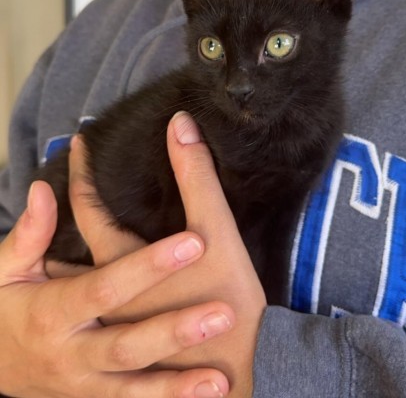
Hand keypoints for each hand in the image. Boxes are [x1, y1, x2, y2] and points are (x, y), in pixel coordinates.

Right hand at [0, 180, 231, 397]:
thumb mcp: (5, 272)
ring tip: (219, 380)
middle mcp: (71, 352)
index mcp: (53, 311)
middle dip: (175, 330)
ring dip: (177, 386)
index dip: (148, 266)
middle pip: (127, 343)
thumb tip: (44, 189)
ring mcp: (84, 383)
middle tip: (223, 313)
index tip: (193, 243)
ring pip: (133, 388)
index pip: (107, 286)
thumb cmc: (3, 310)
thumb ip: (30, 234)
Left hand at [65, 112, 266, 396]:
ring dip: (66, 250)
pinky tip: (97, 276)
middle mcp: (106, 293)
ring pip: (77, 279)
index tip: (80, 142)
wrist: (238, 367)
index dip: (84, 169)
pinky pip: (99, 305)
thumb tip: (179, 124)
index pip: (89, 205)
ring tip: (59, 225)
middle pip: (69, 245)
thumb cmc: (228, 297)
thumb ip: (196, 177)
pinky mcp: (131, 339)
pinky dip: (92, 282)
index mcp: (119, 263)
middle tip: (63, 180)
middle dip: (65, 209)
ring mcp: (115, 318)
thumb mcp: (214, 231)